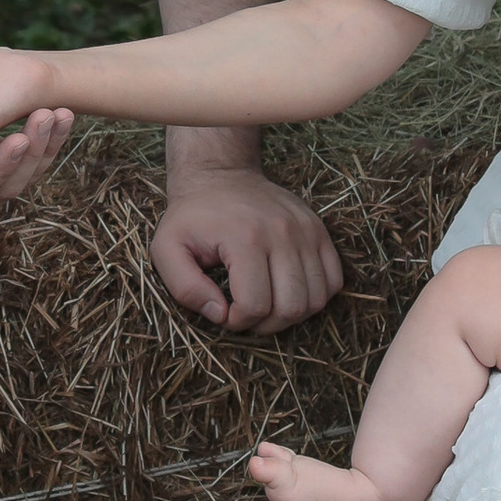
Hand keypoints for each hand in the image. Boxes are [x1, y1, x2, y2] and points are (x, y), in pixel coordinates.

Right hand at [0, 109, 72, 217]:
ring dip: (47, 143)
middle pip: (10, 184)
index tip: (19, 140)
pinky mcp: (0, 170)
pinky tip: (63, 117)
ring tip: (61, 113)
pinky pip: (34, 161)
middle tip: (47, 117)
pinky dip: (50, 140)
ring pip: (27, 173)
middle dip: (33, 151)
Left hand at [151, 168, 342, 333]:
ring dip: (292, 315)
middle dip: (266, 324)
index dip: (237, 321)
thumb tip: (219, 315)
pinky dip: (315, 297)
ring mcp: (306, 231)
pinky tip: (288, 291)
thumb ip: (185, 287)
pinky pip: (334, 280)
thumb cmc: (192, 217)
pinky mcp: (319, 230)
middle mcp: (283, 233)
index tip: (223, 312)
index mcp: (245, 238)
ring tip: (267, 305)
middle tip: (246, 313)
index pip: (255, 305)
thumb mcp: (167, 248)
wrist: (220, 175)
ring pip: (317, 299)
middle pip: (292, 307)